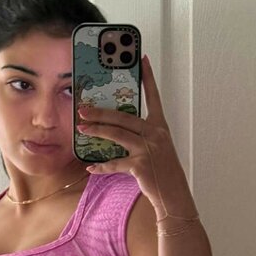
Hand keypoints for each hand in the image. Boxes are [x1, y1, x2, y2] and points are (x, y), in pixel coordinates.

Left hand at [76, 54, 195, 218]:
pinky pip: (116, 163)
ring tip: (82, 128)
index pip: (154, 97)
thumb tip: (116, 125)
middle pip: (124, 117)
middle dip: (101, 112)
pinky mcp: (141, 166)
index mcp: (161, 127)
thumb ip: (142, 135)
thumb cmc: (163, 171)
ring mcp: (148, 150)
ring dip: (97, 131)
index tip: (142, 60)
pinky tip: (91, 167)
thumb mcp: (157, 148)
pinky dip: (102, 167)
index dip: (148, 78)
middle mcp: (156, 135)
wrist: (173, 195)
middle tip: (83, 108)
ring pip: (117, 135)